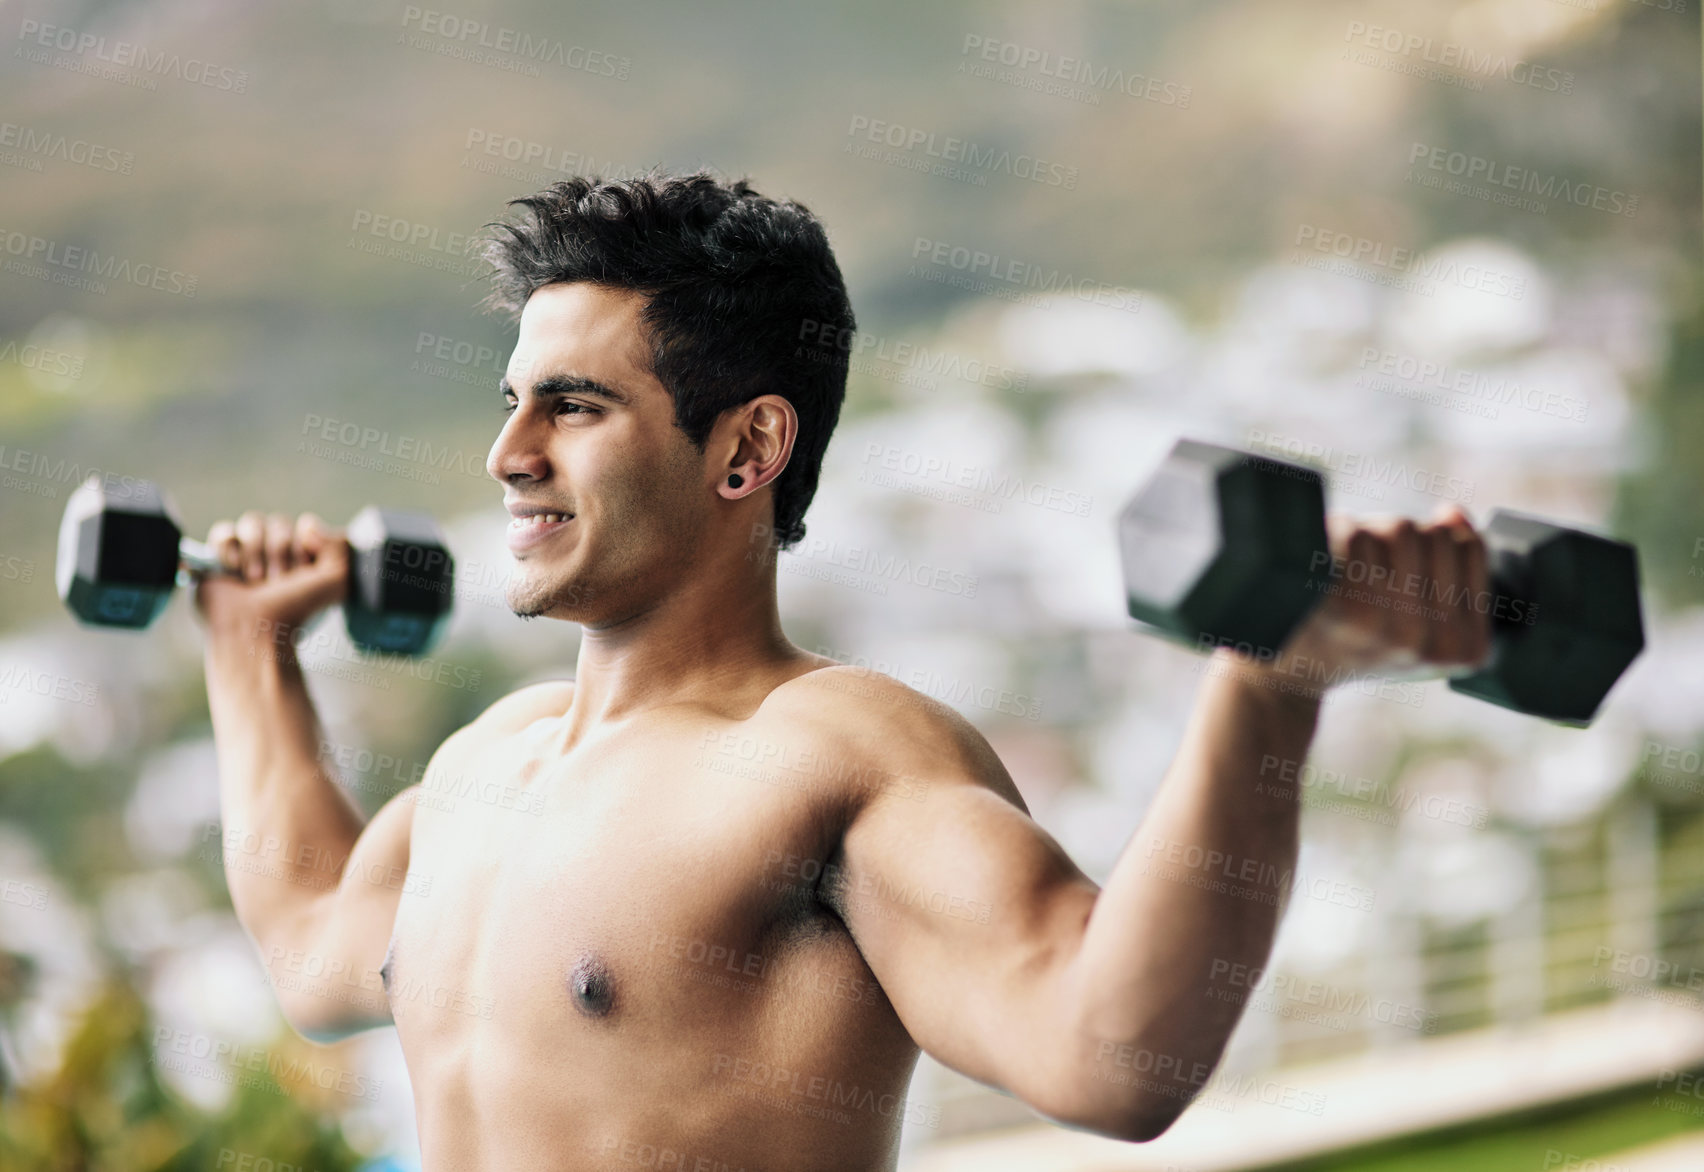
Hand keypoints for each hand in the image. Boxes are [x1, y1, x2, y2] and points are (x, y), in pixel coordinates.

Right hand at [194, 511, 348, 655]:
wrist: (255, 629)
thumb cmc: (296, 608)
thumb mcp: (337, 580)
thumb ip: (340, 545)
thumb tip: (307, 524)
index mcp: (306, 560)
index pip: (306, 526)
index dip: (303, 548)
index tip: (302, 574)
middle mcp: (277, 556)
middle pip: (279, 522)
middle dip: (279, 551)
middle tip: (276, 582)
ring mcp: (247, 555)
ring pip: (252, 522)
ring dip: (255, 552)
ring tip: (254, 581)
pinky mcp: (218, 558)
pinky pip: (224, 532)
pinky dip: (228, 548)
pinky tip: (232, 569)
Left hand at [1224, 505, 1492, 695]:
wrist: (1280, 681)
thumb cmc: (1350, 639)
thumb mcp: (1419, 620)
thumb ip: (1449, 568)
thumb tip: (1452, 512)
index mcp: (1466, 648)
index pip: (1469, 546)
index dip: (1430, 538)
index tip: (1397, 567)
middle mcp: (1434, 644)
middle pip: (1430, 533)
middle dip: (1393, 534)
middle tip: (1360, 572)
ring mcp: (1393, 630)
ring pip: (1397, 528)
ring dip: (1363, 532)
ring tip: (1340, 572)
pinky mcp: (1348, 611)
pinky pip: (1359, 535)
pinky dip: (1335, 533)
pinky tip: (1318, 566)